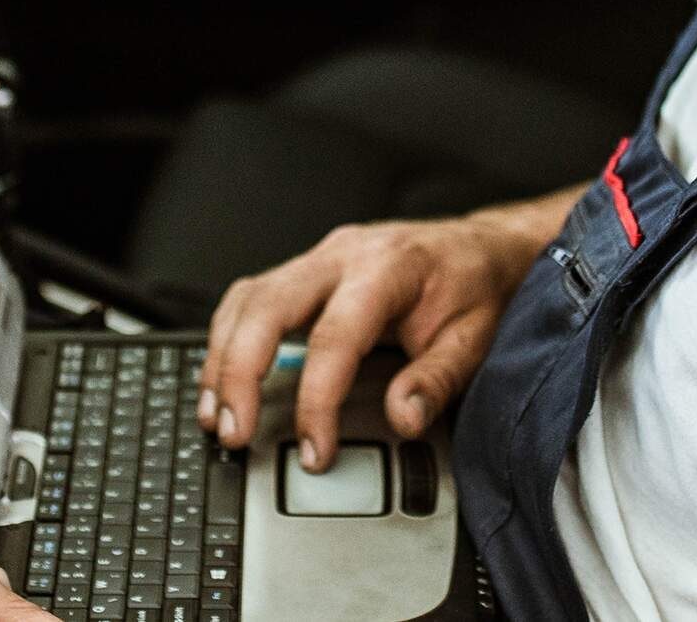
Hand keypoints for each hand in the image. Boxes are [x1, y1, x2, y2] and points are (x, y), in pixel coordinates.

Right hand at [198, 192, 581, 472]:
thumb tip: (401, 420)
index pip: (335, 337)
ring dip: (222, 357)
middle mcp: (342, 254)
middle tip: (233, 431)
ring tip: (216, 415)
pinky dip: (229, 339)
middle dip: (238, 371)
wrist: (481, 245)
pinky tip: (223, 378)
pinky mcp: (307, 270)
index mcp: (386, 268)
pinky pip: (252, 297)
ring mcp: (319, 258)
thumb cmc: (477, 286)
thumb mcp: (475, 337)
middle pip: (267, 306)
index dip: (316, 399)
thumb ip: (436, 379)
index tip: (314, 450)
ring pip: (248, 298)